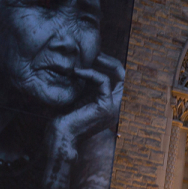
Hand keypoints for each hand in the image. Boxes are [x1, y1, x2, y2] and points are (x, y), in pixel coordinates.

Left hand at [41, 55, 124, 188]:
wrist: (62, 136)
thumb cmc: (66, 118)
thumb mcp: (79, 96)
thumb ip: (86, 84)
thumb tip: (82, 64)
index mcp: (112, 103)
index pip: (120, 78)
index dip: (110, 65)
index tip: (94, 56)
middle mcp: (118, 105)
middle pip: (124, 75)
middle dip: (110, 61)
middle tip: (95, 52)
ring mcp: (115, 106)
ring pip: (120, 76)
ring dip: (103, 63)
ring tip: (89, 57)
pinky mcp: (106, 106)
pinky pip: (103, 81)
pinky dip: (90, 73)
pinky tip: (77, 71)